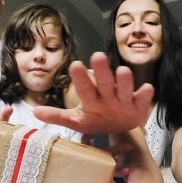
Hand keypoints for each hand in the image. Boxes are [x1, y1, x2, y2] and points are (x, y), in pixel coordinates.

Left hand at [34, 52, 153, 133]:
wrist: (117, 127)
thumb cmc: (96, 119)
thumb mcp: (76, 121)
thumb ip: (57, 116)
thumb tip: (36, 113)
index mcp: (91, 98)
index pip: (84, 87)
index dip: (80, 78)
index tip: (74, 65)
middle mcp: (107, 94)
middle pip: (104, 82)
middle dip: (102, 70)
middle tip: (97, 56)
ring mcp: (123, 99)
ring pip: (124, 87)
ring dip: (124, 81)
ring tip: (122, 71)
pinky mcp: (137, 105)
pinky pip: (142, 98)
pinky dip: (144, 94)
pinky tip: (146, 89)